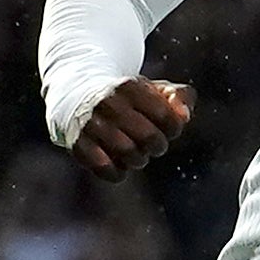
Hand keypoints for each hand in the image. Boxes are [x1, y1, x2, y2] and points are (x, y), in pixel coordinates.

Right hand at [68, 77, 192, 180]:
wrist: (76, 96)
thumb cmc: (126, 98)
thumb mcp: (153, 89)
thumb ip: (180, 97)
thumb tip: (183, 117)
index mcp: (130, 87)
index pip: (167, 117)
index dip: (173, 129)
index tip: (166, 128)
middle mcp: (108, 103)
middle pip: (150, 138)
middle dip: (157, 146)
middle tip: (152, 144)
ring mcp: (90, 124)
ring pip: (129, 154)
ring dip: (139, 160)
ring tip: (135, 153)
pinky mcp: (77, 144)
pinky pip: (106, 169)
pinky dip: (118, 173)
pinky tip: (119, 165)